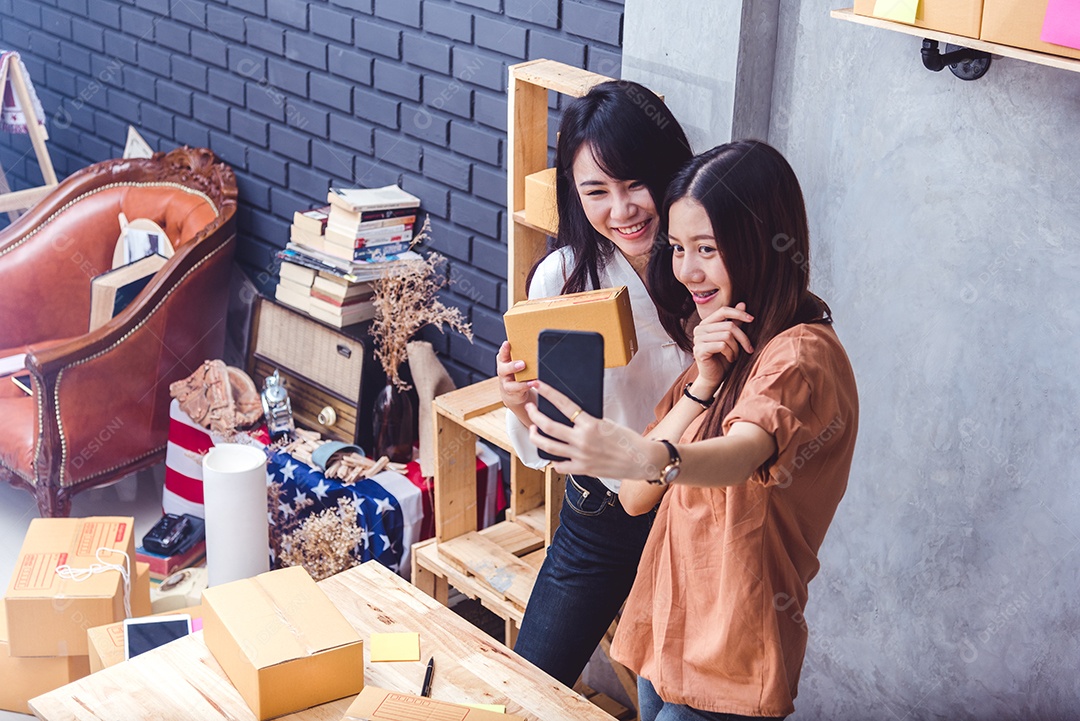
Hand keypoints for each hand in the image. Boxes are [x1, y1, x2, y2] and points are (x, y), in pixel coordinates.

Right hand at [496, 341, 533, 413]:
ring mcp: (507, 384)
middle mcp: (503, 372)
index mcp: (503, 361)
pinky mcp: (513, 393)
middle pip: (504, 369)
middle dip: (513, 366)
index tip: (507, 343)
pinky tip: (534, 384)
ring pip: (511, 384)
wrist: (513, 392)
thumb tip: (534, 341)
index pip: (502, 354)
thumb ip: (521, 353)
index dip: (504, 349)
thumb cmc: (516, 372)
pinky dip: (526, 387)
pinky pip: (519, 391)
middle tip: (522, 364)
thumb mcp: (516, 360)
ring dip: (521, 382)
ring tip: (531, 379)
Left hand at [524, 381, 666, 479]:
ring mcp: (580, 456)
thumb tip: (572, 417)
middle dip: (534, 415)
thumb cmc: (627, 440)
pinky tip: (551, 455)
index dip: (548, 393)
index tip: (537, 384)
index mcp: (590, 424)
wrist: (641, 461)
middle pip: (548, 426)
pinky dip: (553, 460)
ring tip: (533, 431)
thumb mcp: (608, 424)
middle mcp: (582, 440)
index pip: (564, 404)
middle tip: (530, 408)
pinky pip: (559, 466)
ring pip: (548, 446)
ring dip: (536, 437)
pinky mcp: (582, 470)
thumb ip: (588, 422)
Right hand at [692, 302, 753, 389]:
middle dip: (742, 338)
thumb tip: (742, 303)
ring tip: (736, 356)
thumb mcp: (732, 338)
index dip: (738, 313)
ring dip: (736, 348)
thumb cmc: (723, 358)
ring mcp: (698, 339)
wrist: (713, 377)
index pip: (723, 311)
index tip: (752, 319)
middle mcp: (699, 329)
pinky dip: (730, 353)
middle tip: (748, 348)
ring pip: (727, 336)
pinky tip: (730, 359)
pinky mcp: (699, 350)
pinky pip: (722, 345)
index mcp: (706, 323)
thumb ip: (735, 322)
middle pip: (729, 325)